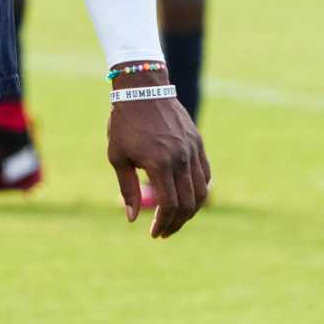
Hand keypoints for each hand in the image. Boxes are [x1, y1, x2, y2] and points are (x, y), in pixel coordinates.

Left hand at [107, 93, 209, 237]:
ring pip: (201, 191)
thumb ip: (127, 188)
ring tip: (176, 219)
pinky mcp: (198, 142)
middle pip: (189, 203)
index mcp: (159, 163)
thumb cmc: (125, 123)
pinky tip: (186, 198)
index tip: (155, 234)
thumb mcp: (118, 157)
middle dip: (177, 223)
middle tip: (164, 232)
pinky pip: (205, 174)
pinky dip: (199, 191)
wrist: (143, 88)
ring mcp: (192, 149)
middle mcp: (180, 158)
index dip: (163, 224)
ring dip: (190, 211)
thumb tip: (132, 219)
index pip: (169, 205)